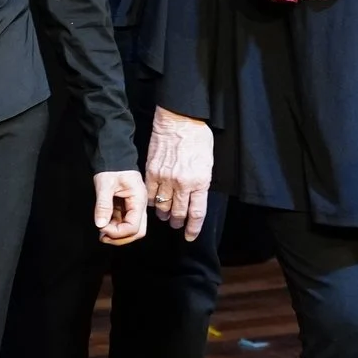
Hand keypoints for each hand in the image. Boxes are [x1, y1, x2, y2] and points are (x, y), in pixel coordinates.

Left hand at [93, 169, 147, 245]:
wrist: (114, 157)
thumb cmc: (112, 168)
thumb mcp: (105, 184)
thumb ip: (103, 205)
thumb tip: (100, 224)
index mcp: (138, 200)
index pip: (134, 226)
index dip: (118, 232)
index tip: (102, 227)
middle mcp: (139, 206)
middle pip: (137, 232)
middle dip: (120, 238)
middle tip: (103, 236)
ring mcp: (134, 208)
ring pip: (132, 230)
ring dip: (117, 235)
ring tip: (101, 232)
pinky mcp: (127, 208)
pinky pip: (124, 223)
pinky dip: (114, 228)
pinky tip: (103, 226)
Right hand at [145, 107, 213, 241]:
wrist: (179, 121)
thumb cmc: (198, 138)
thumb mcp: (208, 162)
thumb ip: (202, 181)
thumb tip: (197, 195)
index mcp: (200, 182)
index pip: (196, 213)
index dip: (193, 228)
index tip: (190, 236)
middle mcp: (182, 184)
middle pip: (179, 212)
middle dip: (177, 222)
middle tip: (176, 224)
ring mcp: (165, 178)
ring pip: (162, 206)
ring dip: (164, 214)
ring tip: (165, 215)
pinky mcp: (151, 172)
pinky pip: (149, 194)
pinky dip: (151, 202)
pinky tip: (153, 203)